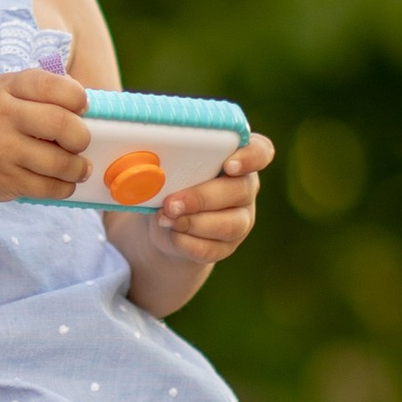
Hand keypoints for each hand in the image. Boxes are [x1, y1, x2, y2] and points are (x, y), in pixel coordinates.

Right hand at [0, 68, 90, 205]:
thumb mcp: (0, 90)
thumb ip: (37, 90)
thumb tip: (84, 101)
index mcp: (6, 89)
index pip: (54, 86)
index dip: (78, 98)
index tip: (82, 108)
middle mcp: (3, 118)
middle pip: (62, 124)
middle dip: (81, 136)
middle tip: (80, 142)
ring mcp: (4, 152)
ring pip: (60, 163)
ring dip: (78, 168)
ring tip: (78, 167)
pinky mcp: (5, 181)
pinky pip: (48, 188)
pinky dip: (64, 187)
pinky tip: (63, 182)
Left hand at [123, 130, 272, 265]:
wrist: (165, 223)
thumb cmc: (170, 181)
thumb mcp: (168, 165)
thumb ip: (167, 158)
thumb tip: (141, 154)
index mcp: (237, 157)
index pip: (261, 152)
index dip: (250, 157)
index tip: (229, 164)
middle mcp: (245, 187)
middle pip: (240, 190)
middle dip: (202, 197)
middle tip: (171, 203)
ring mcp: (240, 219)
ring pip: (231, 224)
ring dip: (195, 223)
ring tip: (166, 218)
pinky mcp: (227, 246)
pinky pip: (214, 249)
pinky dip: (188, 243)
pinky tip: (171, 234)